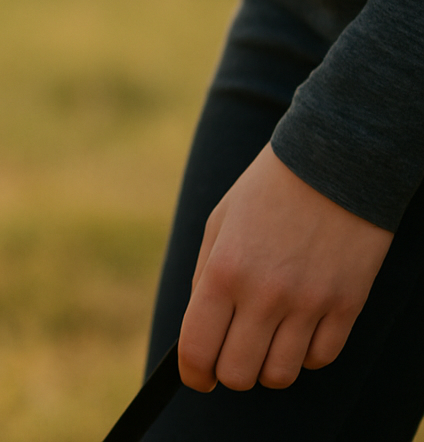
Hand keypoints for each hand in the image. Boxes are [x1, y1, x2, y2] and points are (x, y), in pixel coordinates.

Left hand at [180, 143, 392, 391]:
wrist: (333, 165)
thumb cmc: (266, 192)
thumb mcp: (219, 224)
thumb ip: (205, 278)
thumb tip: (200, 329)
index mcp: (223, 271)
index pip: (198, 349)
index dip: (194, 373)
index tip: (198, 376)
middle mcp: (264, 294)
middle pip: (239, 374)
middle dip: (228, 373)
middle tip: (230, 356)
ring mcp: (309, 303)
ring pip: (280, 375)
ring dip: (267, 367)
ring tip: (265, 343)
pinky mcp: (347, 306)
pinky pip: (321, 359)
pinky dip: (306, 355)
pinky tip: (299, 331)